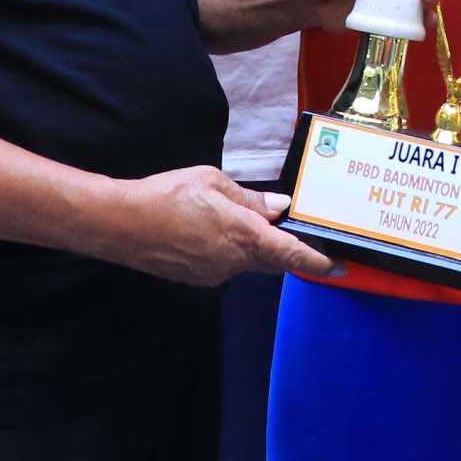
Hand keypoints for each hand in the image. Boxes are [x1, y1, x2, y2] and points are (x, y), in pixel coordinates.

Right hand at [100, 166, 334, 285]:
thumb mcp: (213, 182)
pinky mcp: (198, 277)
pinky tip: (215, 231)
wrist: (120, 223)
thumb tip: (281, 207)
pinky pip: (227, 265)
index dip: (318, 262)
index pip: (291, 253)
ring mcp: (214, 273)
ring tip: (246, 222)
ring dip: (257, 248)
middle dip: (288, 250)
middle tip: (301, 235)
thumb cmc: (166, 195)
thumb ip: (251, 199)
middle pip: (274, 260)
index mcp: (242, 234)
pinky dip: (233, 251)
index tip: (340, 267)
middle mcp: (233, 261)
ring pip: (249, 262)